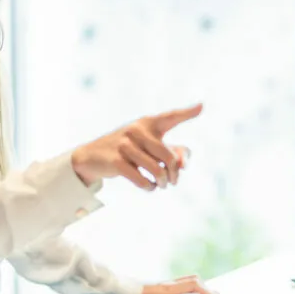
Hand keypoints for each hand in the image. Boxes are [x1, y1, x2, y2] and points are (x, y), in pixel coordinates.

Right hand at [70, 104, 201, 190]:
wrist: (92, 156)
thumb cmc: (127, 151)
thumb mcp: (148, 147)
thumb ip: (172, 152)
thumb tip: (182, 165)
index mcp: (147, 123)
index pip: (169, 117)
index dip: (186, 113)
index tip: (202, 106)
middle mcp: (136, 130)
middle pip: (169, 157)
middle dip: (174, 173)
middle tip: (173, 181)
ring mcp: (125, 145)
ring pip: (157, 170)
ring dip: (163, 182)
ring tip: (162, 185)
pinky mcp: (116, 162)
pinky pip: (142, 179)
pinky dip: (150, 187)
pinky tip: (150, 186)